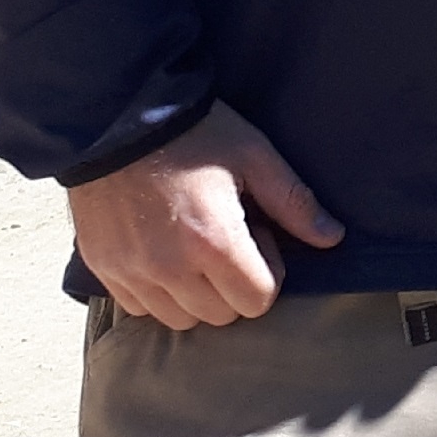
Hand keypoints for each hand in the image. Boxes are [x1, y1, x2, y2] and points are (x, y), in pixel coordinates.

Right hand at [65, 102, 342, 328]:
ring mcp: (132, 273)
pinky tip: (163, 253)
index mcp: (213, 242)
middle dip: (236, 285)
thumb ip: (294, 202)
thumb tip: (332, 239)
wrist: (116, 117)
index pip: (258, 301)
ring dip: (197, 295)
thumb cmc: (194, 133)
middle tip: (227, 238)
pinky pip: (141, 308)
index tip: (256, 235)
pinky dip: (158, 293)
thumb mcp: (254, 155)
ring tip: (194, 248)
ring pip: (181, 319)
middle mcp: (170, 269)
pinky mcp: (104, 269)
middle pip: (222, 315)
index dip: (268, 272)